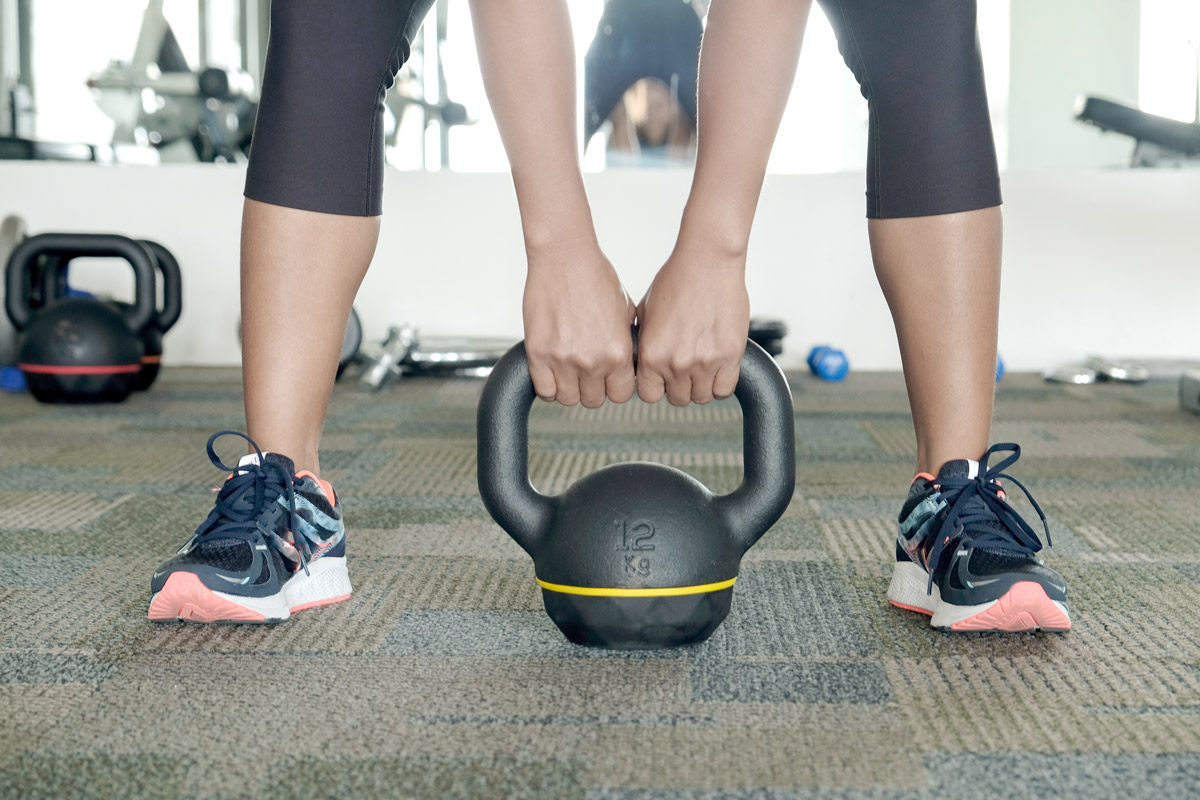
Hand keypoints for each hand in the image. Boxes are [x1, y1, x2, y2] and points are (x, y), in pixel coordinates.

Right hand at [523, 239, 636, 407]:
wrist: (564, 257)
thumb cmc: (596, 277)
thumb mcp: (626, 312)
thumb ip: (627, 344)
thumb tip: (628, 364)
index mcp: (618, 353)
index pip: (621, 395)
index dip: (614, 387)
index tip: (608, 379)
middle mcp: (592, 362)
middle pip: (593, 401)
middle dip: (591, 388)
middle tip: (585, 371)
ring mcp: (563, 360)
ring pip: (567, 399)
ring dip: (568, 388)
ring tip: (568, 370)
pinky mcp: (538, 354)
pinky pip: (544, 390)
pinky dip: (548, 385)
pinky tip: (551, 371)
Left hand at [636, 241, 749, 405]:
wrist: (708, 261)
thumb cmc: (675, 280)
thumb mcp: (645, 312)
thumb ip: (644, 343)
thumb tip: (641, 362)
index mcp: (651, 355)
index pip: (649, 395)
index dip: (656, 387)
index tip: (663, 378)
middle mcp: (676, 363)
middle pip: (677, 399)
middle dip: (680, 386)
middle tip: (685, 367)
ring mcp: (705, 362)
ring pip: (702, 397)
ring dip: (701, 385)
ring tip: (702, 365)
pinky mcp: (730, 356)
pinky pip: (724, 389)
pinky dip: (721, 383)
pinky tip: (718, 367)